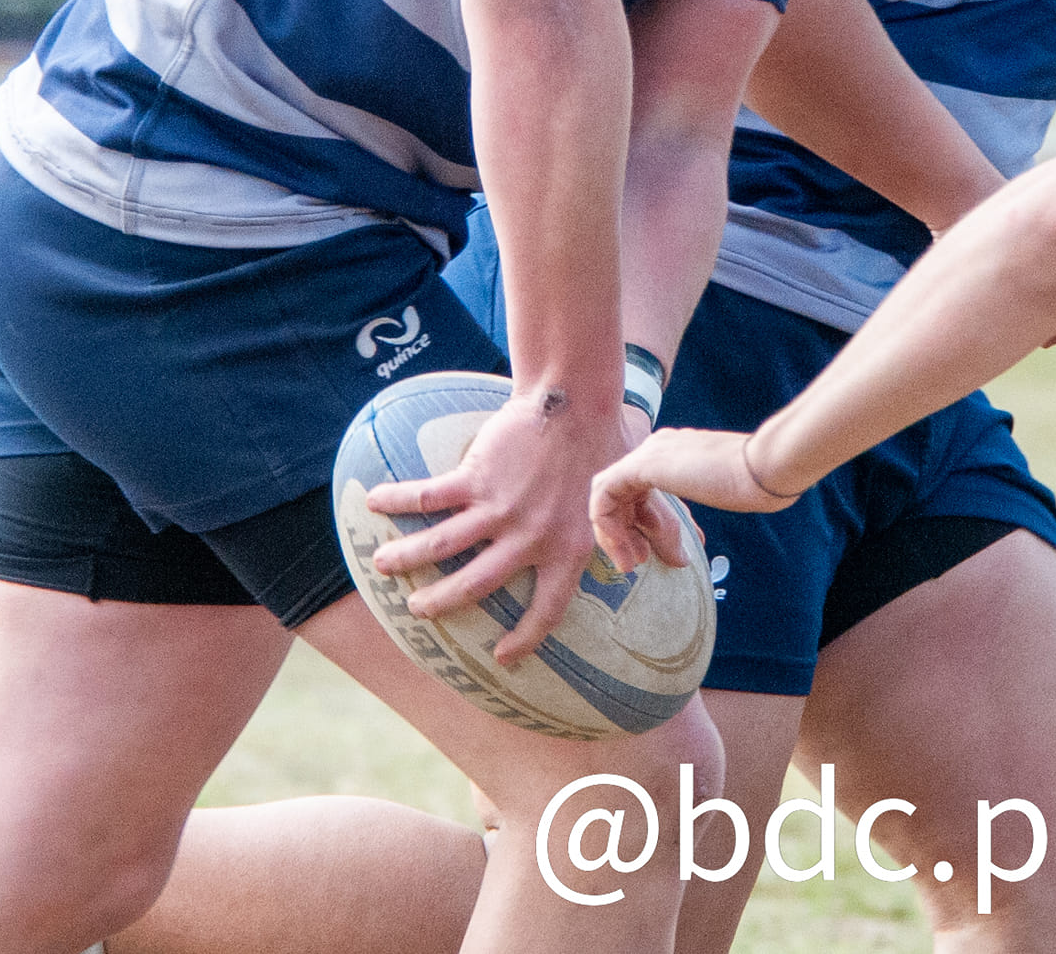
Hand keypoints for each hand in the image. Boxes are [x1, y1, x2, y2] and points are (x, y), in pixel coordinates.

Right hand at [365, 386, 627, 662]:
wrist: (576, 398)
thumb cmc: (607, 442)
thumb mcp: (632, 494)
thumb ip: (651, 528)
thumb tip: (681, 561)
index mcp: (567, 550)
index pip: (545, 610)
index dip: (525, 638)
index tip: (504, 657)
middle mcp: (528, 539)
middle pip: (475, 586)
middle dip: (442, 604)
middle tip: (418, 612)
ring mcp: (498, 510)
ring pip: (441, 547)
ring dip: (407, 560)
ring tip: (384, 567)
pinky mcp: (476, 478)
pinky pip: (428, 497)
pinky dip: (397, 500)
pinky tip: (374, 501)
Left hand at [590, 428, 794, 574]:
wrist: (765, 467)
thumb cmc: (757, 483)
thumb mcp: (722, 498)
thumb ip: (700, 512)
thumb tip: (690, 544)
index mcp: (678, 453)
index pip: (645, 489)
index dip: (646, 524)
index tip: (660, 553)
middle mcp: (659, 448)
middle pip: (623, 492)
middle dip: (625, 531)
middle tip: (636, 563)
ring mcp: (650, 453)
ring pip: (608, 494)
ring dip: (613, 533)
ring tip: (628, 564)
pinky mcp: (642, 465)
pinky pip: (603, 495)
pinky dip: (607, 525)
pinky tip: (623, 549)